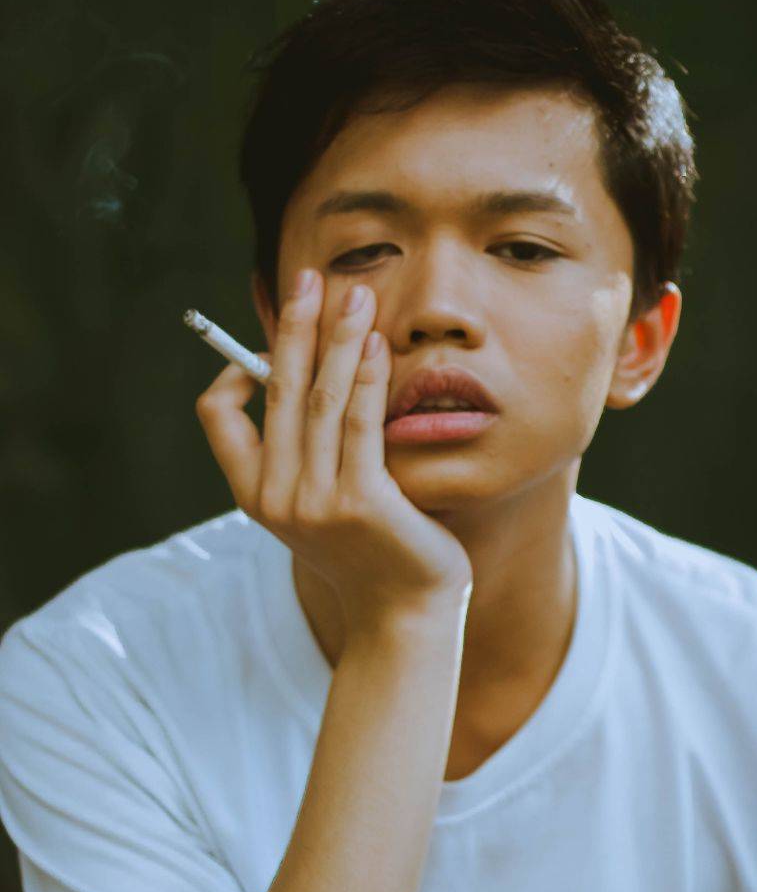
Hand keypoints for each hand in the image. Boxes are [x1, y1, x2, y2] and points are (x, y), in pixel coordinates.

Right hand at [195, 269, 473, 635]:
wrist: (404, 614)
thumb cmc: (371, 552)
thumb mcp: (323, 503)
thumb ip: (309, 451)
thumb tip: (312, 373)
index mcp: (254, 494)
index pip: (217, 416)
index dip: (235, 369)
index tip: (269, 337)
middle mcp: (276, 496)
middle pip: (276, 390)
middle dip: (293, 326)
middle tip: (308, 276)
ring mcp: (316, 502)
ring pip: (320, 399)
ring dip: (336, 338)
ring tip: (354, 293)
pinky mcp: (361, 503)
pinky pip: (360, 424)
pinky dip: (366, 377)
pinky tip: (377, 344)